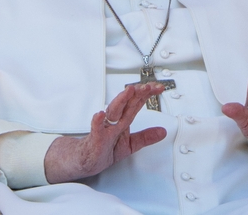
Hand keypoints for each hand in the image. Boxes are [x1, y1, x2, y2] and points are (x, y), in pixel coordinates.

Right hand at [44, 83, 165, 182]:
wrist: (85, 160)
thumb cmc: (104, 149)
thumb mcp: (129, 144)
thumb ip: (145, 137)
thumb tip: (162, 132)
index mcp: (122, 120)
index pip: (136, 103)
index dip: (147, 95)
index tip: (158, 88)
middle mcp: (113, 121)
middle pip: (126, 103)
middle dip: (137, 93)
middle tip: (147, 86)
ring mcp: (104, 129)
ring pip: (113, 112)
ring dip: (121, 100)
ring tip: (129, 91)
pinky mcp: (95, 140)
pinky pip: (96, 130)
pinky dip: (97, 122)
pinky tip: (99, 115)